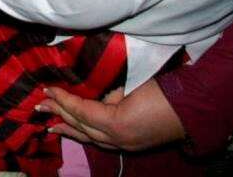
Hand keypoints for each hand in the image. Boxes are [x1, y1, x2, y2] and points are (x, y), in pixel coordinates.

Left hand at [38, 79, 185, 151]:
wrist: (193, 109)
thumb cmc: (164, 91)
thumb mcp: (132, 87)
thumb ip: (110, 93)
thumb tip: (99, 97)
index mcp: (116, 122)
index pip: (81, 111)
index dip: (63, 100)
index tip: (47, 89)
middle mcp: (117, 139)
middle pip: (80, 125)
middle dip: (58, 114)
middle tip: (39, 104)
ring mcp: (124, 145)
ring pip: (88, 137)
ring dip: (68, 128)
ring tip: (49, 123)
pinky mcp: (130, 145)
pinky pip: (100, 140)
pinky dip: (84, 134)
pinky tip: (75, 132)